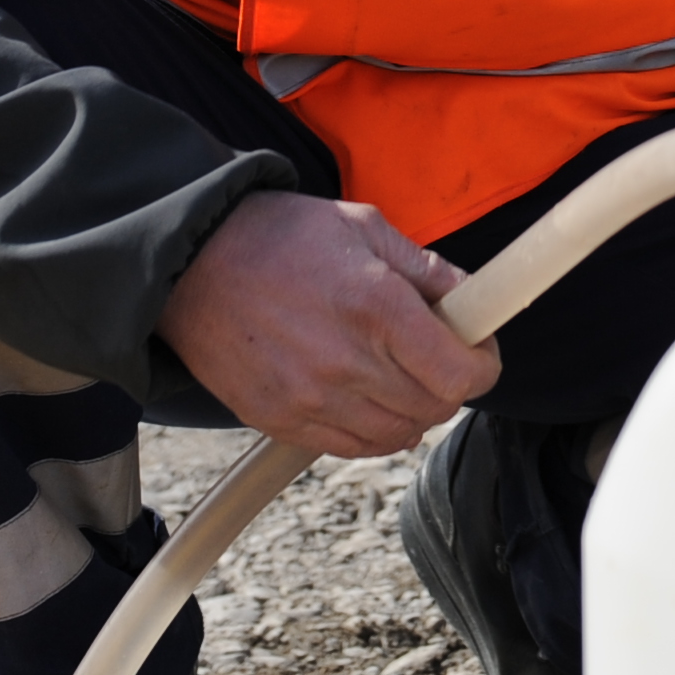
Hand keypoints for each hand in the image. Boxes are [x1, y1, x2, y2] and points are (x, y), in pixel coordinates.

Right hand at [159, 190, 499, 456]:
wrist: (191, 265)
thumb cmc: (279, 236)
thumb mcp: (363, 226)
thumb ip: (425, 268)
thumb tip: (472, 300)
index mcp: (376, 307)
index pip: (460, 374)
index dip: (483, 365)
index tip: (479, 350)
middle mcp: (347, 364)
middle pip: (435, 407)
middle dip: (450, 381)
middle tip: (436, 352)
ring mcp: (311, 401)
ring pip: (398, 434)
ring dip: (412, 407)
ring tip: (397, 370)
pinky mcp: (281, 423)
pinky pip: (353, 447)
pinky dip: (374, 429)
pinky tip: (366, 394)